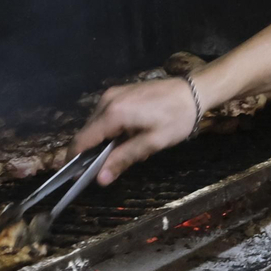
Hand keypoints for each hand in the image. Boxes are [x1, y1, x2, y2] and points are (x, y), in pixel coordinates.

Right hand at [72, 78, 200, 184]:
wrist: (195, 91)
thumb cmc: (177, 118)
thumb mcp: (152, 143)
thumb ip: (123, 159)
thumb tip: (99, 180)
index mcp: (112, 113)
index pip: (81, 140)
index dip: (75, 160)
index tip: (76, 178)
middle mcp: (106, 100)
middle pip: (88, 133)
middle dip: (97, 152)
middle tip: (118, 163)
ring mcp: (113, 94)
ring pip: (98, 125)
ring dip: (108, 140)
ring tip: (134, 148)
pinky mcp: (120, 92)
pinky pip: (108, 115)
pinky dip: (115, 129)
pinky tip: (134, 135)